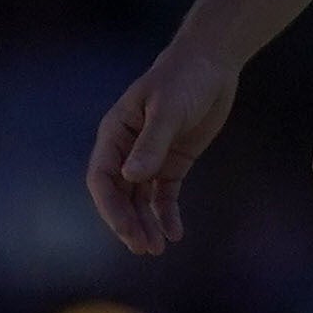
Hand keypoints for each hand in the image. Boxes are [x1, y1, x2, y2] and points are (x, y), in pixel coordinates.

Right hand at [86, 44, 242, 257]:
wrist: (210, 63)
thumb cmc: (183, 79)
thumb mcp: (168, 110)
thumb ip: (151, 144)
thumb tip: (131, 178)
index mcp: (115, 134)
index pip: (102, 178)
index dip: (110, 208)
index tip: (126, 231)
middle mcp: (127, 149)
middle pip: (119, 195)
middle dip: (128, 222)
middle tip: (144, 248)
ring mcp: (149, 157)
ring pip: (139, 199)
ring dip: (145, 223)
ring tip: (157, 249)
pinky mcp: (172, 162)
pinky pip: (163, 194)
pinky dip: (166, 214)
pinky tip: (174, 233)